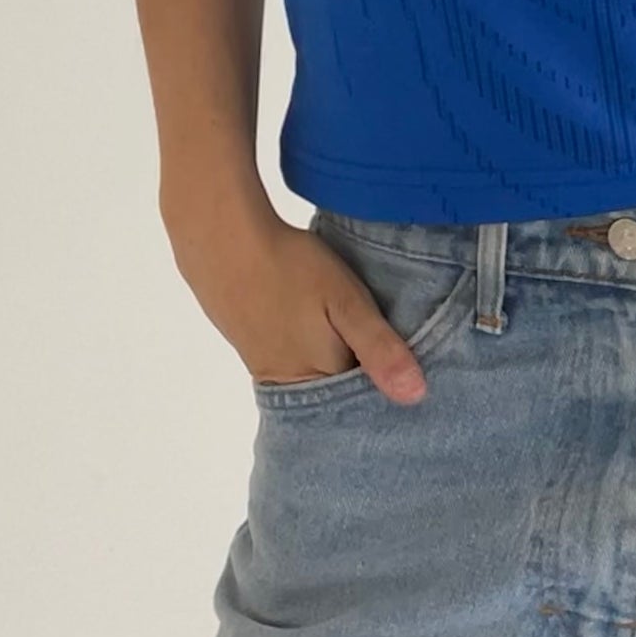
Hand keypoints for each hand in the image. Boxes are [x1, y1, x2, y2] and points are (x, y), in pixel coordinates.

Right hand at [164, 185, 428, 405]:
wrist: (220, 237)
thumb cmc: (291, 269)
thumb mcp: (347, 303)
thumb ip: (379, 348)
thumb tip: (414, 397)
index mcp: (315, 379)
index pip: (361, 399)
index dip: (385, 382)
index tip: (413, 367)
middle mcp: (286, 382)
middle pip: (334, 389)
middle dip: (360, 373)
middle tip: (387, 343)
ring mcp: (262, 362)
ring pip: (311, 371)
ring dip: (334, 356)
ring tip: (353, 330)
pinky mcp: (247, 340)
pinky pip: (289, 354)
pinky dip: (308, 343)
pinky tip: (315, 321)